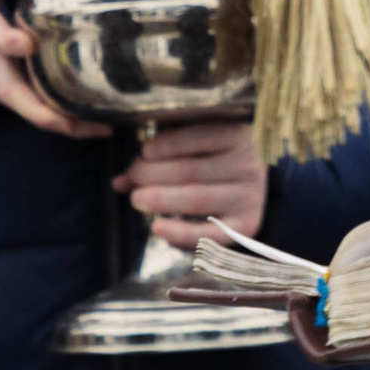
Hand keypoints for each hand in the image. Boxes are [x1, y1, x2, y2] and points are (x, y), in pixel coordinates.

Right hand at [0, 0, 105, 138]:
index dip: (3, 38)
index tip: (27, 43)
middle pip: (4, 86)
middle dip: (40, 108)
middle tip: (75, 120)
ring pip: (17, 105)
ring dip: (55, 121)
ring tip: (96, 128)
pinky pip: (24, 107)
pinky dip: (53, 118)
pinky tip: (87, 124)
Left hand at [120, 120, 266, 247]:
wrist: (251, 185)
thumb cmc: (214, 158)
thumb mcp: (193, 147)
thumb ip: (159, 157)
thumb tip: (118, 182)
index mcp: (237, 135)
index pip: (199, 136)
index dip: (167, 144)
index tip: (144, 151)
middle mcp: (247, 165)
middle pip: (191, 170)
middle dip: (154, 174)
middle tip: (133, 177)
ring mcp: (249, 196)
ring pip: (197, 199)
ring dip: (161, 200)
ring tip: (136, 199)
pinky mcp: (246, 225)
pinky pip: (210, 233)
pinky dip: (181, 232)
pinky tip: (157, 227)